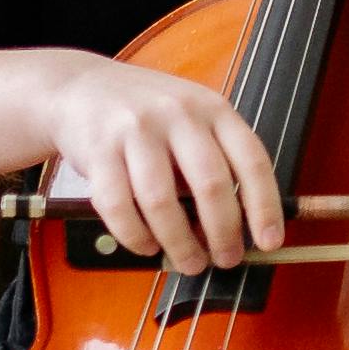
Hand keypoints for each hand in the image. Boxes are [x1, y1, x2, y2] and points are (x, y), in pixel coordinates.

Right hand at [52, 56, 286, 270]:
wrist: (78, 87)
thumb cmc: (145, 115)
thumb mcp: (191, 120)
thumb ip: (215, 161)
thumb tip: (240, 228)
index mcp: (212, 109)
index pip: (252, 160)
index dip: (265, 206)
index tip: (269, 242)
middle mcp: (177, 114)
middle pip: (211, 184)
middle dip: (223, 233)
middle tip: (226, 260)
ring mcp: (135, 130)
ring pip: (162, 201)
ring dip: (179, 243)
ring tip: (189, 262)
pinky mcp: (99, 149)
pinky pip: (119, 206)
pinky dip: (135, 236)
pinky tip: (147, 246)